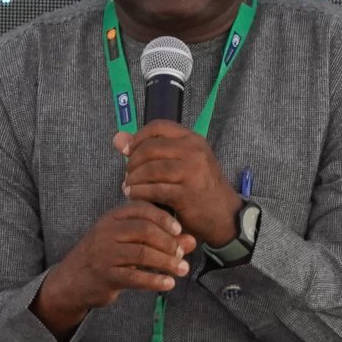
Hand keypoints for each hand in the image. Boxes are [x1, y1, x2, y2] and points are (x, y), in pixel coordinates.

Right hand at [32, 202, 194, 337]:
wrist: (72, 280)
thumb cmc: (106, 257)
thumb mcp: (130, 243)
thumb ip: (161, 240)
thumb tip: (191, 241)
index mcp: (112, 218)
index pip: (140, 209)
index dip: (163, 218)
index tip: (179, 230)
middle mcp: (106, 232)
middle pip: (144, 230)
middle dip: (168, 242)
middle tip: (182, 254)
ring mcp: (104, 254)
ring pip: (141, 253)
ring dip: (166, 262)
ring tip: (182, 269)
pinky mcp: (105, 276)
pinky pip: (133, 277)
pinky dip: (154, 280)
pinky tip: (168, 284)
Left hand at [115, 122, 244, 242]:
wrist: (224, 214)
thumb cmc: (200, 186)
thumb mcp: (181, 162)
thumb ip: (150, 148)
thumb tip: (117, 138)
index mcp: (192, 139)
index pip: (158, 127)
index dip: (138, 137)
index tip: (128, 151)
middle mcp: (194, 151)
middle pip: (150, 148)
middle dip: (133, 162)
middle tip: (127, 174)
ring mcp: (192, 172)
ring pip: (150, 169)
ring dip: (133, 179)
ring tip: (128, 186)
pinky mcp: (186, 194)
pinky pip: (154, 190)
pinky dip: (139, 192)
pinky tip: (133, 195)